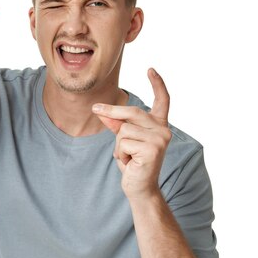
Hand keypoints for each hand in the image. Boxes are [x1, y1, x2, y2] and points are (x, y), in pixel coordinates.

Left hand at [92, 68, 171, 199]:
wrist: (139, 188)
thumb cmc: (132, 163)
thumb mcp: (123, 139)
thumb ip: (116, 124)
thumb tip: (100, 110)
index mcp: (159, 125)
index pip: (163, 101)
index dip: (158, 84)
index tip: (150, 69)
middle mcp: (163, 130)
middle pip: (132, 112)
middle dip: (111, 112)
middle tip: (95, 109)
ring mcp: (160, 140)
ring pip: (123, 130)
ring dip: (117, 144)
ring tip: (127, 156)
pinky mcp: (152, 150)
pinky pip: (123, 142)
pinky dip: (120, 153)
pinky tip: (129, 163)